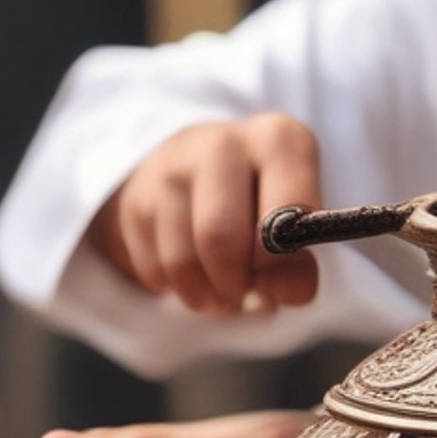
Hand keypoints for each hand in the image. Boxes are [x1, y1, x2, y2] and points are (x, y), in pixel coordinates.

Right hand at [89, 115, 322, 314]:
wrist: (204, 173)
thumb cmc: (266, 205)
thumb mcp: (298, 226)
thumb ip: (298, 264)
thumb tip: (282, 294)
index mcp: (279, 141)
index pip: (284, 216)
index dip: (283, 267)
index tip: (283, 285)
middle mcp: (223, 144)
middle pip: (221, 239)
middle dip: (236, 285)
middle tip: (245, 294)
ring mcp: (172, 166)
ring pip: (183, 262)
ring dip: (207, 296)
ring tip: (223, 293)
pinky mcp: (138, 197)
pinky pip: (155, 268)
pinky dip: (178, 288)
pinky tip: (196, 274)